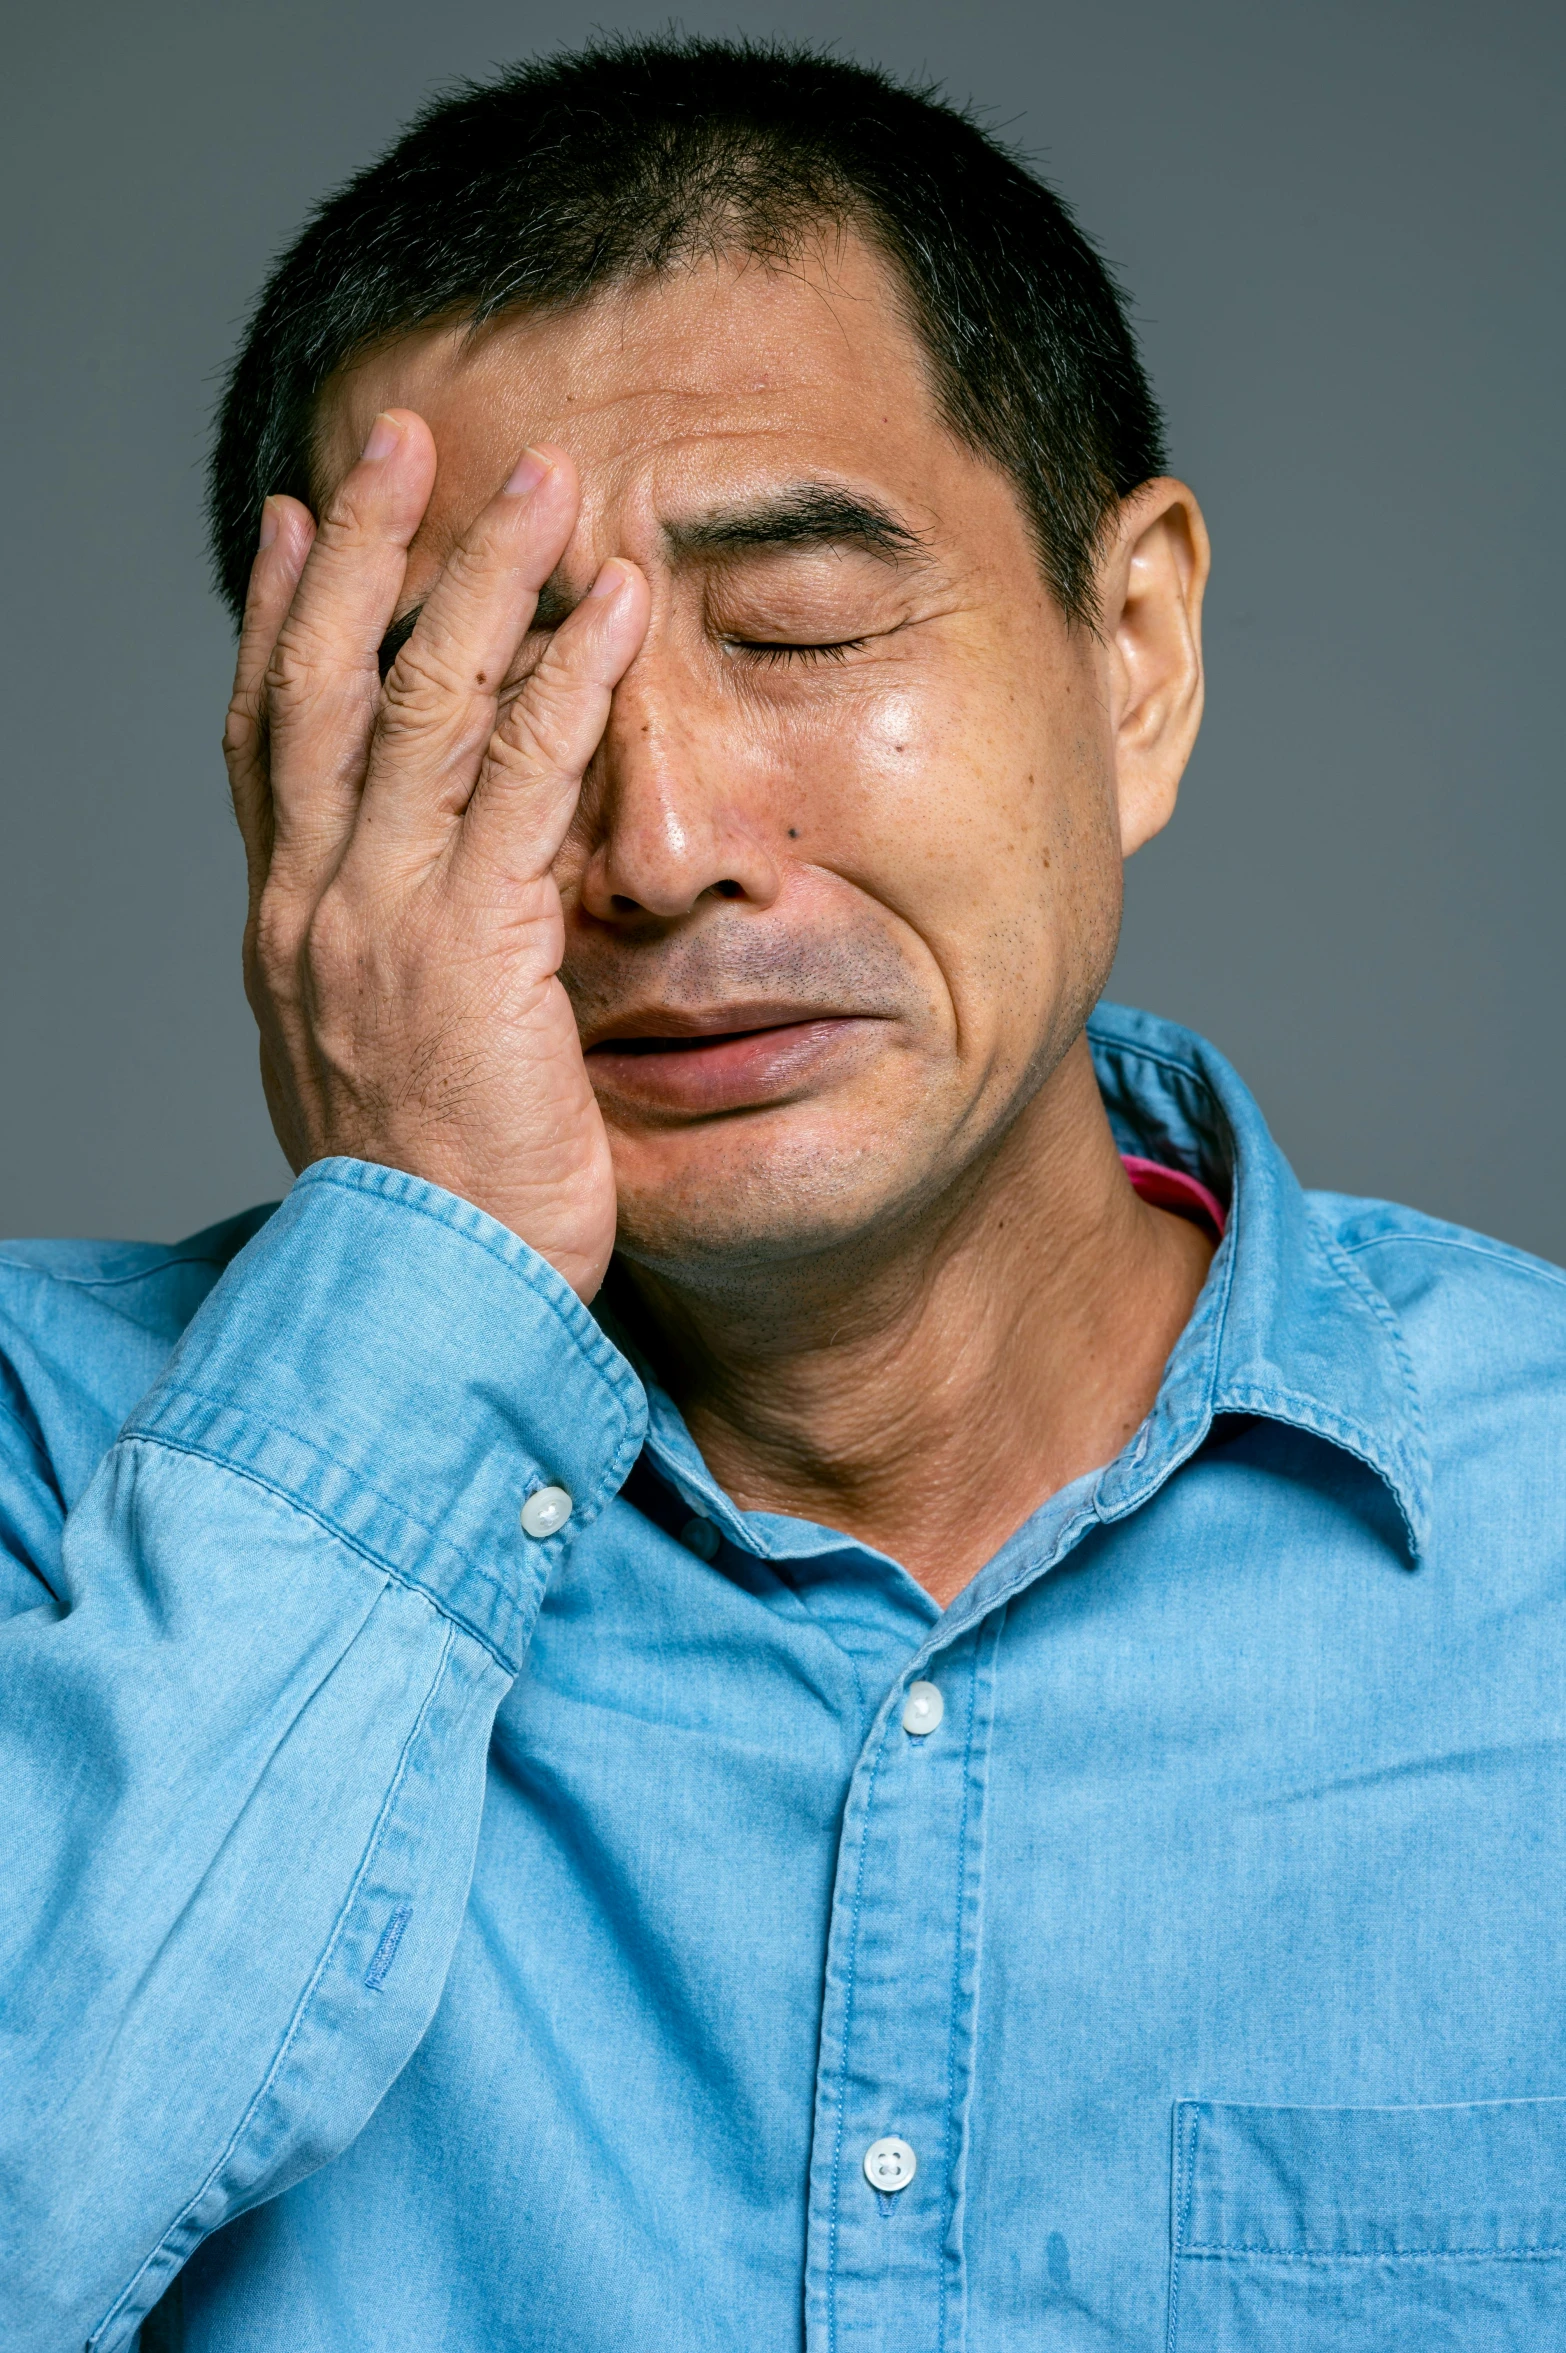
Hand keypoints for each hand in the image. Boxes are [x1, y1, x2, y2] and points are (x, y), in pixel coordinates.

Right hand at [223, 412, 649, 1298]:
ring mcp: (378, 920)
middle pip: (316, 683)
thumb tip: (423, 930)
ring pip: (413, 703)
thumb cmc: (426, 1209)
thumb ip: (388, 975)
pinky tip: (613, 606)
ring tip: (540, 486)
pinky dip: (568, 679)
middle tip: (399, 442)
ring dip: (478, 577)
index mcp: (287, 932)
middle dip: (358, 550)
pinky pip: (519, 779)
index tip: (291, 527)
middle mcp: (310, 906)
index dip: (273, 621)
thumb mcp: (376, 1071)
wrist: (423, 1303)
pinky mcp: (468, 946)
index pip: (265, 742)